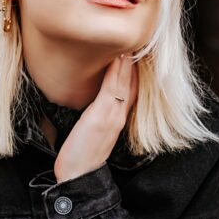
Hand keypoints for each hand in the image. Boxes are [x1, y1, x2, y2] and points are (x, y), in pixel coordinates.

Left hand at [53, 53, 138, 182]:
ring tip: (130, 43)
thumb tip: (93, 105)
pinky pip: (111, 90)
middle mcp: (119, 116)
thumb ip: (96, 117)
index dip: (135, 73)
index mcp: (118, 119)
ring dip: (128, 62)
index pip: (130, 91)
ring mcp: (112, 116)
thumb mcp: (92, 132)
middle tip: (140, 43)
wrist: (78, 175)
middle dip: (137, 64)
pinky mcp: (101, 117)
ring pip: (124, 83)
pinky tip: (119, 58)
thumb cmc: (81, 155)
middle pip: (133, 85)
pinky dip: (116, 73)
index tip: (136, 55)